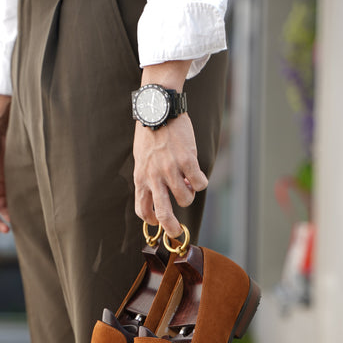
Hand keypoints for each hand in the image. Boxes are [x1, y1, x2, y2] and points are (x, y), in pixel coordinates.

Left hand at [133, 61, 207, 238]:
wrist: (158, 108)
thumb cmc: (150, 134)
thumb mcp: (141, 159)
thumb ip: (148, 178)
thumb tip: (160, 195)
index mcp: (141, 178)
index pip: (143, 209)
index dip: (152, 220)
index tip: (158, 221)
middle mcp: (154, 177)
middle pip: (163, 214)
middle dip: (172, 228)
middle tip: (178, 233)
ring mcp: (171, 169)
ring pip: (185, 199)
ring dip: (189, 195)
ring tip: (187, 181)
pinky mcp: (187, 160)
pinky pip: (199, 183)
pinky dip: (201, 181)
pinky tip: (197, 173)